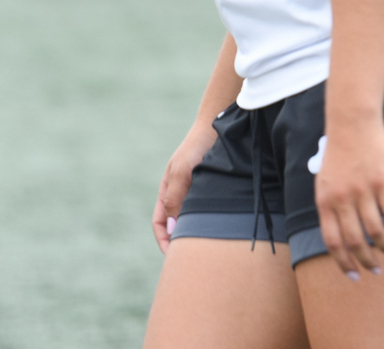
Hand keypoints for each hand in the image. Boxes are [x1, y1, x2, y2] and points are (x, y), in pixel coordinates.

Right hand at [151, 118, 217, 253]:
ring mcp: (198, 191)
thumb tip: (172, 228)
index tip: (173, 256)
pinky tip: (223, 228)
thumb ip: (175, 198)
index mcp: (168, 192)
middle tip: (192, 259)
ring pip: (194, 219)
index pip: (160, 224)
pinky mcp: (215, 188)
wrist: (219, 124)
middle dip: (181, 241)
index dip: (164, 240)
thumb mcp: (182, 172)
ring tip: (209, 247)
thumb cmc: (197, 147)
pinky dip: (213, 220)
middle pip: (177, 224)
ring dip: (198, 232)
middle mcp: (181, 193)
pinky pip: (210, 210)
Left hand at [314, 112, 383, 278]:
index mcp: (325, 202)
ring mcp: (363, 191)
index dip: (344, 262)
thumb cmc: (338, 153)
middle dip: (366, 260)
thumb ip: (330, 206)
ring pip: (375, 229)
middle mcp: (342, 200)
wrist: (351, 123)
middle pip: (355, 240)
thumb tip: (340, 232)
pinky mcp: (383, 181)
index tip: (354, 275)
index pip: (333, 242)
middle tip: (377, 270)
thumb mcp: (324, 182)